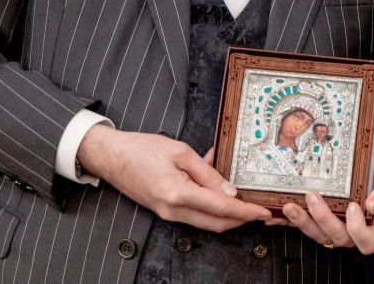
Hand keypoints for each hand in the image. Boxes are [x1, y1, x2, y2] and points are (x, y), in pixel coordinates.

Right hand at [78, 125, 270, 231]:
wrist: (111, 157)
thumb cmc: (141, 149)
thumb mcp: (180, 152)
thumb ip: (207, 172)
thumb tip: (229, 190)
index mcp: (178, 194)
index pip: (221, 208)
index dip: (245, 212)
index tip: (262, 213)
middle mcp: (173, 210)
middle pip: (216, 223)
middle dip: (240, 219)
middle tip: (258, 210)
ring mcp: (168, 213)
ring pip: (206, 221)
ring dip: (226, 213)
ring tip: (242, 197)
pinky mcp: (165, 210)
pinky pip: (194, 213)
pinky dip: (209, 204)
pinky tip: (215, 184)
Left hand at [276, 155, 373, 253]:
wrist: (368, 167)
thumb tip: (372, 205)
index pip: (368, 242)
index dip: (358, 230)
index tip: (352, 206)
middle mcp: (355, 232)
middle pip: (339, 238)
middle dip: (323, 219)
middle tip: (313, 197)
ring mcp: (336, 227)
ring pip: (319, 235)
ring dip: (303, 222)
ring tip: (291, 205)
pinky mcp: (320, 221)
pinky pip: (306, 226)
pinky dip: (293, 220)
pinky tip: (282, 209)